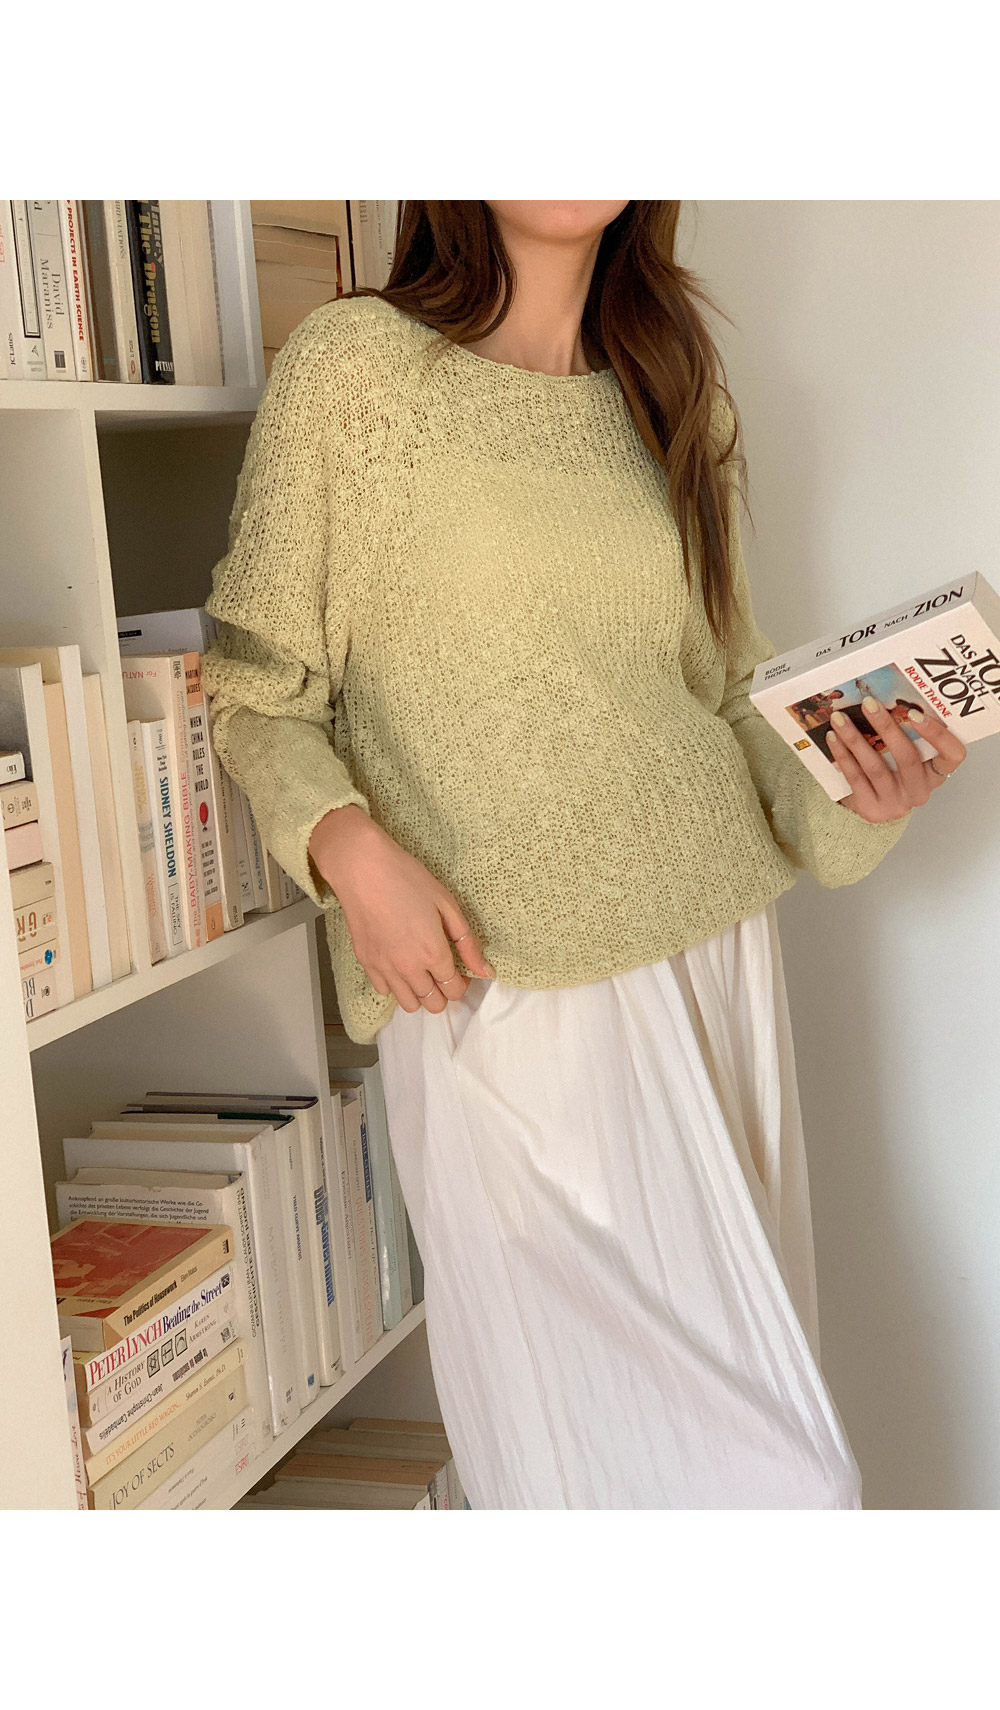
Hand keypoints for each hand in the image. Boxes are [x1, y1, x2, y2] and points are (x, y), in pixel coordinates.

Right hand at [308, 805, 495, 1013]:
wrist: (361, 869)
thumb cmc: (406, 878)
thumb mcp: (446, 903)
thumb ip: (467, 942)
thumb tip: (485, 971)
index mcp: (433, 952)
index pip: (455, 990)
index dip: (463, 984)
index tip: (462, 972)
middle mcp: (409, 968)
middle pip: (434, 1004)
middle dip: (444, 993)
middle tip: (443, 973)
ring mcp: (384, 968)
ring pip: (409, 1005)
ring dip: (421, 994)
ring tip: (422, 972)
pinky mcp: (365, 963)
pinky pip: (385, 991)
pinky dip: (396, 985)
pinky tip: (399, 965)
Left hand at [827, 698, 967, 820]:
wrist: (873, 806)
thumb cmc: (893, 774)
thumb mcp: (907, 757)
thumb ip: (907, 736)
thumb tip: (885, 698)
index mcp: (936, 774)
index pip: (952, 755)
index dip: (937, 734)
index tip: (915, 714)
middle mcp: (920, 791)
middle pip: (907, 757)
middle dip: (886, 727)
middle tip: (869, 703)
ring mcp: (896, 804)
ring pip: (875, 767)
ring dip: (855, 738)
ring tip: (840, 718)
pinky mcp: (872, 810)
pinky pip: (855, 778)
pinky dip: (843, 755)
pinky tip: (833, 738)